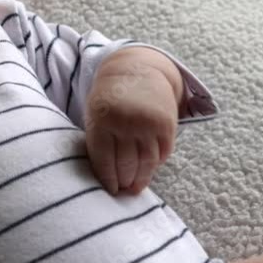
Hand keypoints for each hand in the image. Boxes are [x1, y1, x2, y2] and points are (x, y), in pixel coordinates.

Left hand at [84, 49, 181, 194]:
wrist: (135, 71)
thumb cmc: (108, 100)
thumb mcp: (95, 115)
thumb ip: (98, 142)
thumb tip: (106, 178)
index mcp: (103, 120)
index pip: (104, 159)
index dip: (108, 179)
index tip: (110, 191)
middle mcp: (127, 122)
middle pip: (127, 163)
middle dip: (125, 181)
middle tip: (124, 192)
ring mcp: (148, 124)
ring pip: (146, 162)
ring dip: (142, 178)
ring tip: (136, 188)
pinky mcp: (167, 125)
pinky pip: (162, 153)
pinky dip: (156, 164)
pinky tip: (149, 170)